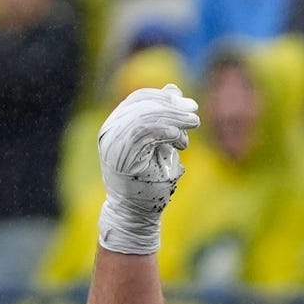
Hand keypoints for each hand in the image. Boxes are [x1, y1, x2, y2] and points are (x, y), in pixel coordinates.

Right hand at [96, 83, 200, 256]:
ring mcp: (112, 144)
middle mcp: (109, 131)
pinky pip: (144, 133)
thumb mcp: (159, 145)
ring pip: (144, 117)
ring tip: (194, 124)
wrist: (136, 214)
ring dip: (173, 118)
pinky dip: (166, 132)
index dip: (163, 97)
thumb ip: (163, 119)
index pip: (138, 99)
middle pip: (142, 105)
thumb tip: (174, 89)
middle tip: (194, 112)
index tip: (186, 103)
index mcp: (115, 125)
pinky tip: (181, 139)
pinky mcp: (120, 156)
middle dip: (172, 106)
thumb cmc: (148, 182)